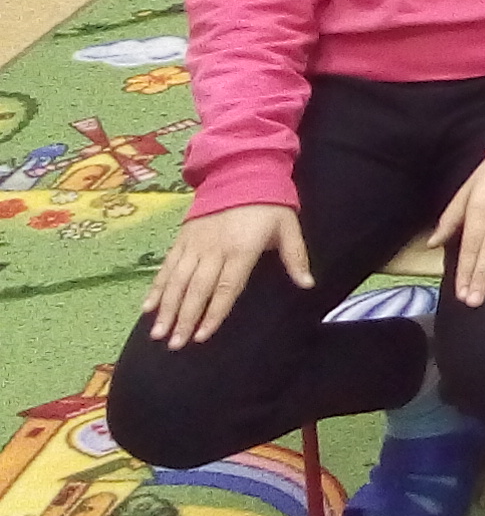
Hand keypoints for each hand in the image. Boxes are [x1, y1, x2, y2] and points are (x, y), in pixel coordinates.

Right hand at [144, 204, 312, 345]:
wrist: (241, 171)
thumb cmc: (269, 203)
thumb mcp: (288, 226)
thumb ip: (295, 256)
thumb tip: (307, 284)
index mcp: (241, 249)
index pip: (226, 288)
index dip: (213, 313)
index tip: (201, 337)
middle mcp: (213, 249)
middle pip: (196, 289)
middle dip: (184, 318)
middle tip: (174, 344)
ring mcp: (194, 244)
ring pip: (176, 281)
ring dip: (165, 308)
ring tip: (157, 333)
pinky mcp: (182, 238)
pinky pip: (166, 266)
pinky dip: (156, 287)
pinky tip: (147, 307)